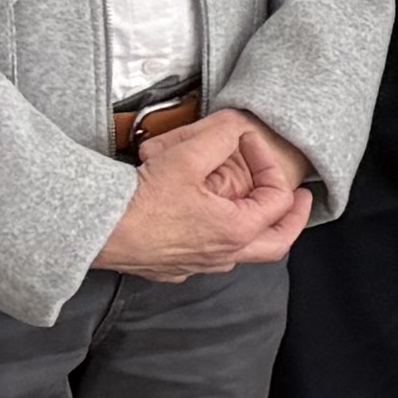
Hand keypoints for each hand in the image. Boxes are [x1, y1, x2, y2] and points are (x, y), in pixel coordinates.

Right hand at [93, 110, 309, 279]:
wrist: (98, 231)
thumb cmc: (140, 202)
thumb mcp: (186, 157)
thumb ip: (219, 138)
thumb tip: (236, 129)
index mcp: (236, 229)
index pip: (277, 199)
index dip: (270, 165)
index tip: (250, 145)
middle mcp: (223, 254)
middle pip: (277, 244)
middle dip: (293, 219)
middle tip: (300, 200)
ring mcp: (199, 265)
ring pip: (243, 253)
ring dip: (257, 229)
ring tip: (257, 207)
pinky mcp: (175, 268)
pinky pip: (211, 256)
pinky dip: (223, 238)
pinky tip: (212, 222)